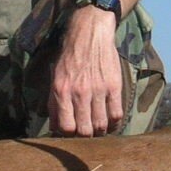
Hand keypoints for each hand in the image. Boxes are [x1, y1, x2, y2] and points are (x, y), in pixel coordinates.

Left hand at [49, 6, 124, 136]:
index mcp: (62, 91)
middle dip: (85, 137)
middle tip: (86, 133)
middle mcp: (80, 92)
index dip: (68, 136)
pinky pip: (117, 114)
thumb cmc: (69, 57)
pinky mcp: (114, 86)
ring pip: (101, 125)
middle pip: (85, 130)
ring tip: (98, 129)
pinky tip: (111, 123)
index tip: (71, 134)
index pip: (66, 127)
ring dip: (99, 132)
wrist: (90, 34)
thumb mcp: (54, 78)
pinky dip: (114, 124)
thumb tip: (54, 128)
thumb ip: (54, 103)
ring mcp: (99, 90)